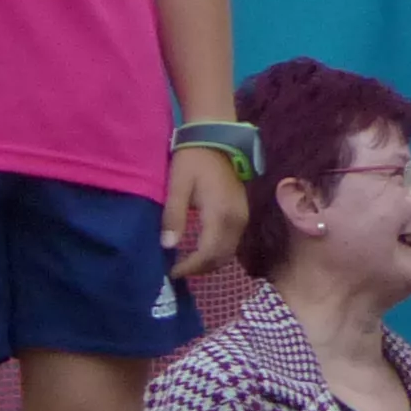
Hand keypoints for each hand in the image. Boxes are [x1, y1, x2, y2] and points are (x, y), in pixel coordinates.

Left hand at [163, 146, 246, 283]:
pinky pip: (232, 242)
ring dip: (209, 262)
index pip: (208, 254)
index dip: (190, 267)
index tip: (171, 272)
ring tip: (186, 263)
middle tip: (176, 270)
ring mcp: (243, 217)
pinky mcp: (243, 214)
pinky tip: (199, 248)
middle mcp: (237, 221)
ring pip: (229, 252)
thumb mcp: (177, 186)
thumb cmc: (192, 160)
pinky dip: (217, 251)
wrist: (216, 138)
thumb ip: (173, 216)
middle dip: (199, 269)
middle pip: (221, 258)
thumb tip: (168, 246)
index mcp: (221, 215)